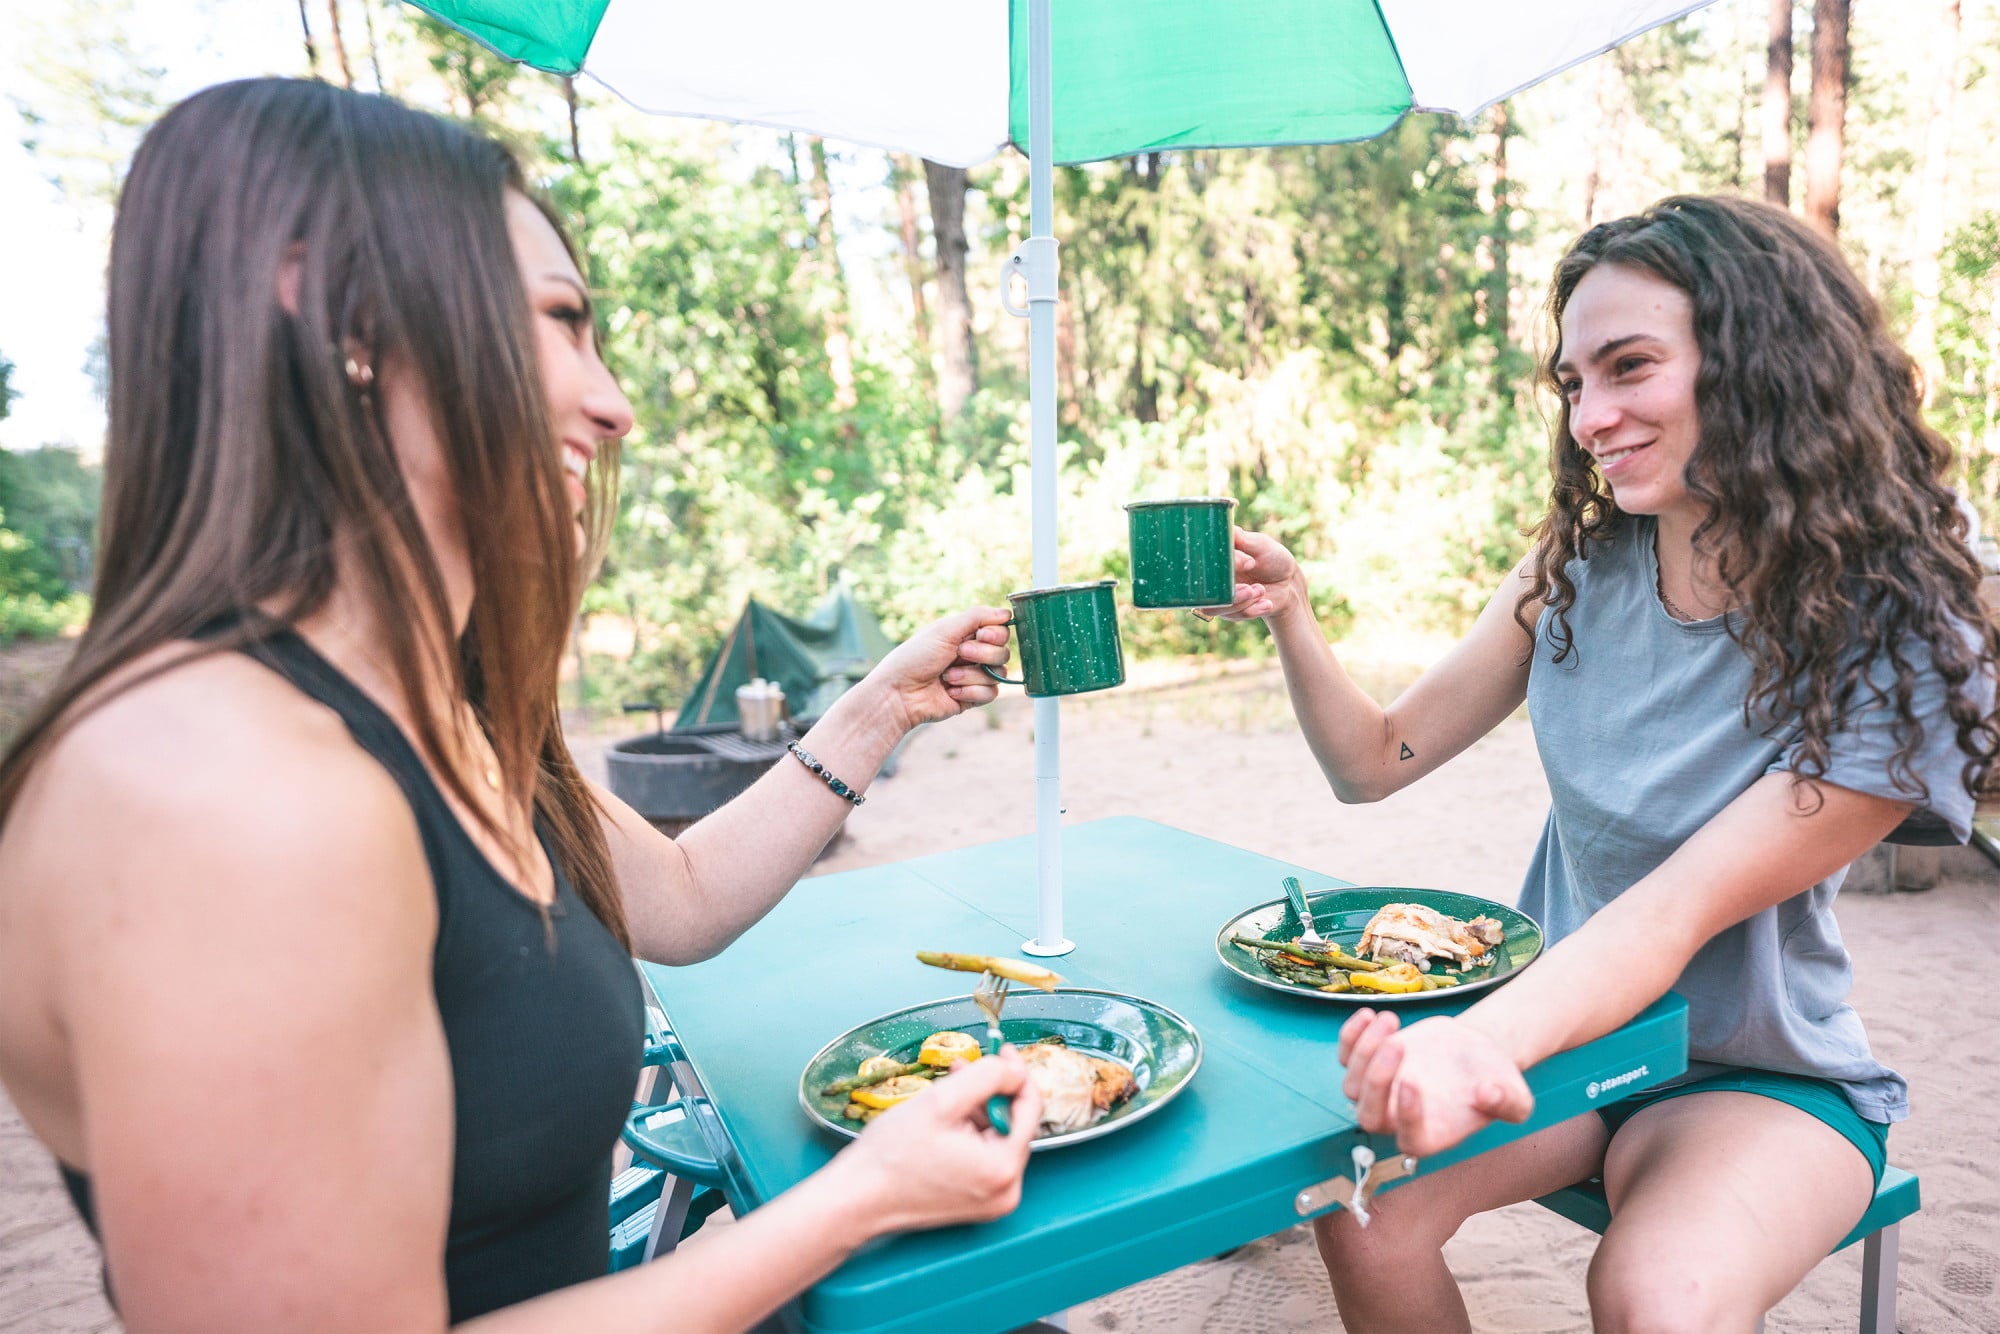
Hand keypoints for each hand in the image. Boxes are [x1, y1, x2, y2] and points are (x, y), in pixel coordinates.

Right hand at [830, 1044, 1041, 1235]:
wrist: (858, 1198)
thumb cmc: (892, 1156)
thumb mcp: (942, 1101)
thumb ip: (987, 1077)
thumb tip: (1014, 1070)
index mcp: (1003, 1168)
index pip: (1030, 1108)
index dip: (1017, 1073)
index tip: (1003, 1051)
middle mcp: (1006, 1191)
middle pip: (1013, 1124)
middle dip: (990, 1092)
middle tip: (962, 1069)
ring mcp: (992, 1201)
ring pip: (998, 1138)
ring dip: (977, 1110)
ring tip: (945, 1096)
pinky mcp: (976, 1203)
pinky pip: (985, 1157)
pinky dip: (970, 1134)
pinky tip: (945, 1121)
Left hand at [867, 606, 1012, 730]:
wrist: (900, 693)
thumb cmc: (916, 657)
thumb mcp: (945, 630)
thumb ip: (977, 617)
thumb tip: (1006, 613)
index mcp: (966, 634)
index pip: (1001, 630)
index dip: (995, 634)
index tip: (980, 635)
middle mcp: (973, 654)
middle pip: (1003, 652)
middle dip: (982, 654)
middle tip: (959, 654)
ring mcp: (974, 676)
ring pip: (998, 674)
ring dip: (971, 675)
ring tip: (947, 677)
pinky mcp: (972, 697)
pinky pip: (991, 693)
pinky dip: (971, 692)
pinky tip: (950, 692)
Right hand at [1196, 528, 1307, 621]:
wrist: (1288, 583)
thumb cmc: (1272, 558)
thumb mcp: (1260, 544)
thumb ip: (1243, 539)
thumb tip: (1229, 530)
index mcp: (1214, 556)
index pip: (1204, 561)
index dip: (1223, 565)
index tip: (1248, 563)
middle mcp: (1211, 576)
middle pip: (1204, 589)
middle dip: (1230, 591)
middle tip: (1252, 588)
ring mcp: (1218, 595)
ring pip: (1214, 607)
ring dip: (1241, 602)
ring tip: (1261, 591)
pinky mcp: (1229, 611)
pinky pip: (1232, 616)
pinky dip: (1251, 610)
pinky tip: (1266, 603)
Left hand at [1337, 1008, 1532, 1156]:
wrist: (1474, 1053)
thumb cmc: (1494, 1079)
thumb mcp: (1514, 1094)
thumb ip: (1508, 1103)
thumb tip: (1487, 1095)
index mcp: (1432, 1135)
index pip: (1408, 1138)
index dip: (1406, 1116)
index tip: (1413, 1082)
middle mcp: (1399, 1119)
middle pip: (1369, 1116)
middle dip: (1377, 1080)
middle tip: (1399, 1046)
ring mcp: (1380, 1092)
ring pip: (1352, 1085)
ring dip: (1364, 1052)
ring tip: (1391, 1020)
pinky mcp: (1370, 1064)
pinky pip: (1345, 1057)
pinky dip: (1349, 1037)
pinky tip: (1368, 1014)